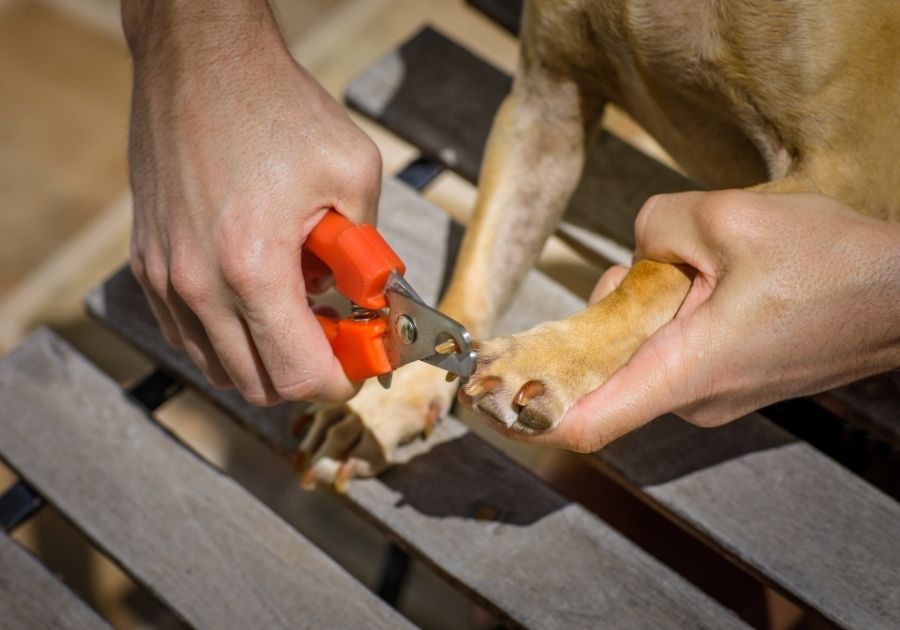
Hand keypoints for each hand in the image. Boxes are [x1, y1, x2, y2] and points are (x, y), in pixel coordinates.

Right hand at [125, 2, 381, 404]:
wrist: (200, 60)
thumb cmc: (276, 108)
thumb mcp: (355, 173)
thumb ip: (368, 253)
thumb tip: (373, 300)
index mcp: (252, 267)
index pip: (296, 376)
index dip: (336, 382)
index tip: (354, 366)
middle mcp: (197, 284)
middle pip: (254, 383)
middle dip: (302, 372)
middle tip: (330, 337)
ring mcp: (164, 276)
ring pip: (216, 365)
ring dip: (262, 355)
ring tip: (294, 309)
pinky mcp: (148, 262)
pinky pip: (186, 332)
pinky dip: (225, 334)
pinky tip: (253, 296)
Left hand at [544, 190, 899, 450]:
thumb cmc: (835, 265)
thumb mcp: (729, 218)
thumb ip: (654, 227)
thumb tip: (636, 254)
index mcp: (685, 371)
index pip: (583, 422)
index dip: (524, 411)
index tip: (482, 394)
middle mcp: (692, 398)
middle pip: (604, 367)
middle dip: (604, 312)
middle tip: (653, 266)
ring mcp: (711, 396)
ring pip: (638, 353)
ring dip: (644, 305)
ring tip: (706, 266)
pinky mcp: (726, 382)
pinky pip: (669, 352)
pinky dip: (668, 316)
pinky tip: (712, 281)